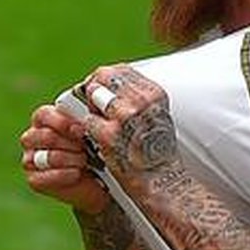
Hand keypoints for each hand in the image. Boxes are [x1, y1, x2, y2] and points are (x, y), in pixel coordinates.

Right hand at [20, 104, 110, 214]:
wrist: (99, 181)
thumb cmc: (96, 150)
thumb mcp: (94, 131)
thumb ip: (87, 116)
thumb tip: (93, 96)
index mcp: (43, 120)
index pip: (43, 115)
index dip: (61, 122)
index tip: (81, 131)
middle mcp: (32, 138)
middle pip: (44, 136)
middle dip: (69, 143)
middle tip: (85, 148)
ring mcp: (30, 159)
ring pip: (45, 157)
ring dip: (69, 159)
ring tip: (84, 160)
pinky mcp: (34, 180)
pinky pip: (43, 177)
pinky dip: (63, 175)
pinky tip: (77, 174)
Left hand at [81, 65, 185, 190]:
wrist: (161, 180)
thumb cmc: (156, 150)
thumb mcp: (155, 114)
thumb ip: (136, 96)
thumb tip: (108, 81)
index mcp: (153, 93)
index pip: (120, 70)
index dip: (104, 78)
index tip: (100, 88)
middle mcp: (141, 101)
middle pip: (103, 77)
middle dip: (94, 89)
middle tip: (95, 105)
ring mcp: (125, 117)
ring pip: (93, 95)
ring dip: (92, 108)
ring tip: (100, 123)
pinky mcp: (110, 135)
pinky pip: (87, 120)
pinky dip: (89, 129)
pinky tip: (99, 138)